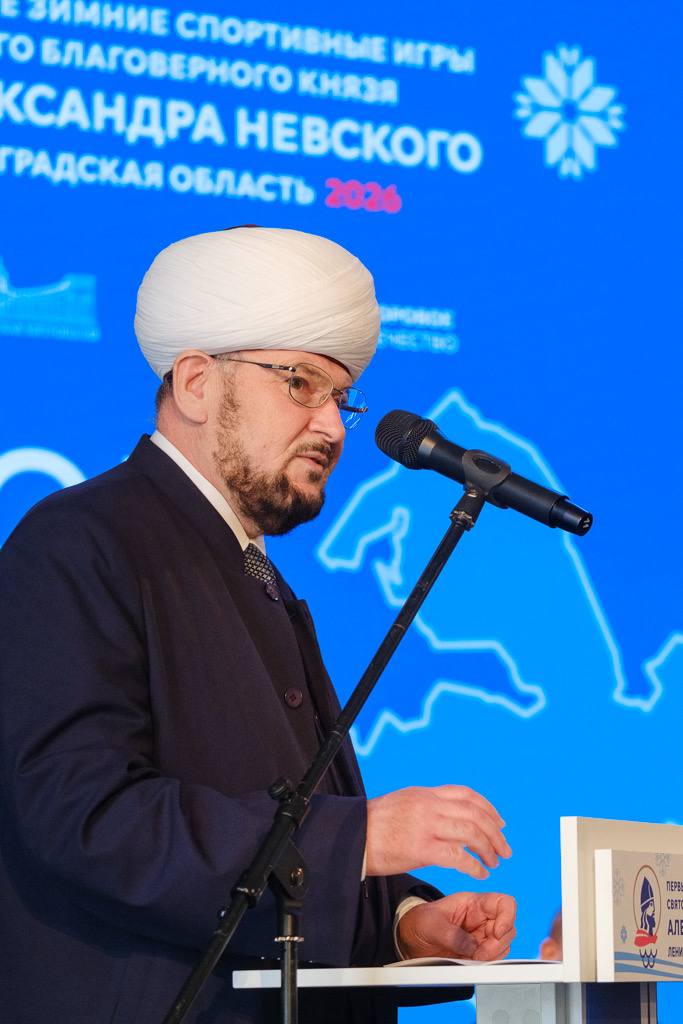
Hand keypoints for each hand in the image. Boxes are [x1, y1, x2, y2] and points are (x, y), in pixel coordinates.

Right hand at [365, 785, 510, 878]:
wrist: (351, 836)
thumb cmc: (374, 825)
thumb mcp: (404, 803)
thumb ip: (427, 806)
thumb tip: (448, 816)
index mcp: (425, 794)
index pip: (466, 795)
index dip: (488, 808)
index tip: (499, 821)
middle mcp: (429, 806)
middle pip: (474, 814)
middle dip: (495, 832)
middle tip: (505, 848)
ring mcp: (426, 826)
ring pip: (470, 833)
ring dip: (488, 849)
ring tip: (495, 862)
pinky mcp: (421, 849)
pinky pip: (458, 857)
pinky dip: (474, 866)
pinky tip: (480, 873)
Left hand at [397, 892, 516, 960]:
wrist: (412, 938)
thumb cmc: (421, 921)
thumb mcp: (432, 924)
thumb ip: (452, 935)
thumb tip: (473, 947)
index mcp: (473, 904)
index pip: (504, 903)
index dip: (507, 917)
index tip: (497, 933)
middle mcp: (482, 919)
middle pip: (508, 928)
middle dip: (497, 944)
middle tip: (479, 953)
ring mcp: (481, 936)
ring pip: (503, 945)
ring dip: (492, 955)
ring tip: (472, 958)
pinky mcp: (479, 953)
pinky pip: (493, 959)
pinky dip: (486, 964)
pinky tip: (471, 962)